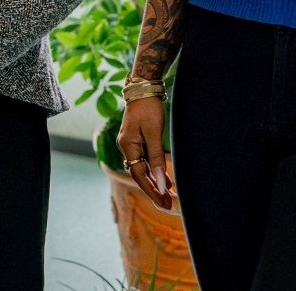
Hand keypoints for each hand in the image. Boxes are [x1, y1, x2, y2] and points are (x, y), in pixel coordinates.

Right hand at [116, 95, 173, 209]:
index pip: (139, 174)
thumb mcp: (154, 134)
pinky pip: (145, 161)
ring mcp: (131, 144)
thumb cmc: (148, 109)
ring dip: (155, 182)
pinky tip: (165, 180)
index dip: (151, 189)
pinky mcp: (137, 141)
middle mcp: (126, 147)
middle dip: (153, 190)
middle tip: (167, 206)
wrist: (144, 89)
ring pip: (143, 169)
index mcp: (127, 146)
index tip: (164, 202)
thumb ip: (157, 159)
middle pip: (139, 174)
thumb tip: (161, 182)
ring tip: (168, 197)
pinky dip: (155, 171)